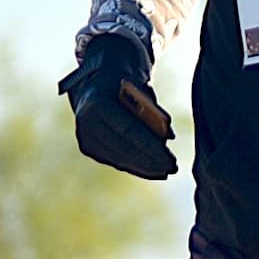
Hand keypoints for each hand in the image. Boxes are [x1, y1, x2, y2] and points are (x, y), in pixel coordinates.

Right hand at [59, 32, 176, 182]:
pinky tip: (151, 170)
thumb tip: (168, 136)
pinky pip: (115, 160)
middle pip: (124, 148)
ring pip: (120, 158)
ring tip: (165, 171)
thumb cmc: (123, 87)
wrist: (94, 87)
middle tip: (172, 168)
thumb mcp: (140, 91)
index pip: (128, 130)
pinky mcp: (88, 148)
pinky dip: (135, 166)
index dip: (150, 147)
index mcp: (98, 103)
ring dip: (144, 167)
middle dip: (150, 160)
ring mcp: (85, 138)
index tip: (169, 158)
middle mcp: (87, 123)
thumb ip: (153, 111)